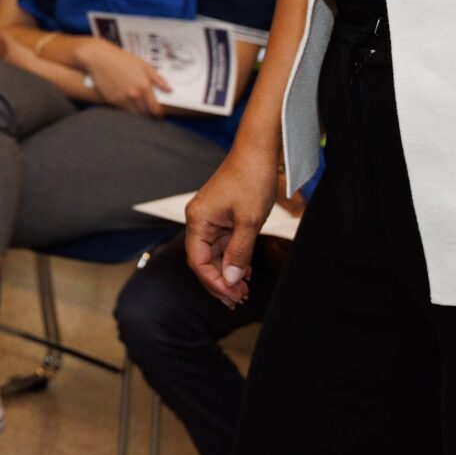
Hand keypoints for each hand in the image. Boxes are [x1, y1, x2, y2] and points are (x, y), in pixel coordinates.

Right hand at [78, 37, 168, 116]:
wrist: (100, 58)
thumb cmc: (123, 59)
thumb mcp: (144, 66)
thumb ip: (158, 79)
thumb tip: (169, 90)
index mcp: (144, 87)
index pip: (155, 109)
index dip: (158, 113)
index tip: (159, 112)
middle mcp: (133, 95)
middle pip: (144, 113)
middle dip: (147, 112)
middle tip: (146, 107)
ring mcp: (121, 99)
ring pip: (133, 113)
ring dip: (136, 110)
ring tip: (135, 102)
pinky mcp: (111, 100)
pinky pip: (121, 108)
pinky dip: (125, 106)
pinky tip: (124, 97)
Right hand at [185, 146, 278, 307]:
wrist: (257, 153)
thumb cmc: (251, 180)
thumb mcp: (249, 221)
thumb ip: (239, 252)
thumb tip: (232, 280)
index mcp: (198, 220)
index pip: (198, 261)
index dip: (214, 282)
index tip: (233, 297)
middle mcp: (199, 220)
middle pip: (203, 260)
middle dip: (220, 282)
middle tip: (239, 300)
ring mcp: (210, 218)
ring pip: (214, 254)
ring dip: (228, 273)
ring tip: (245, 292)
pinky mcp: (222, 216)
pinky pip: (223, 244)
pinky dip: (233, 259)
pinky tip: (246, 272)